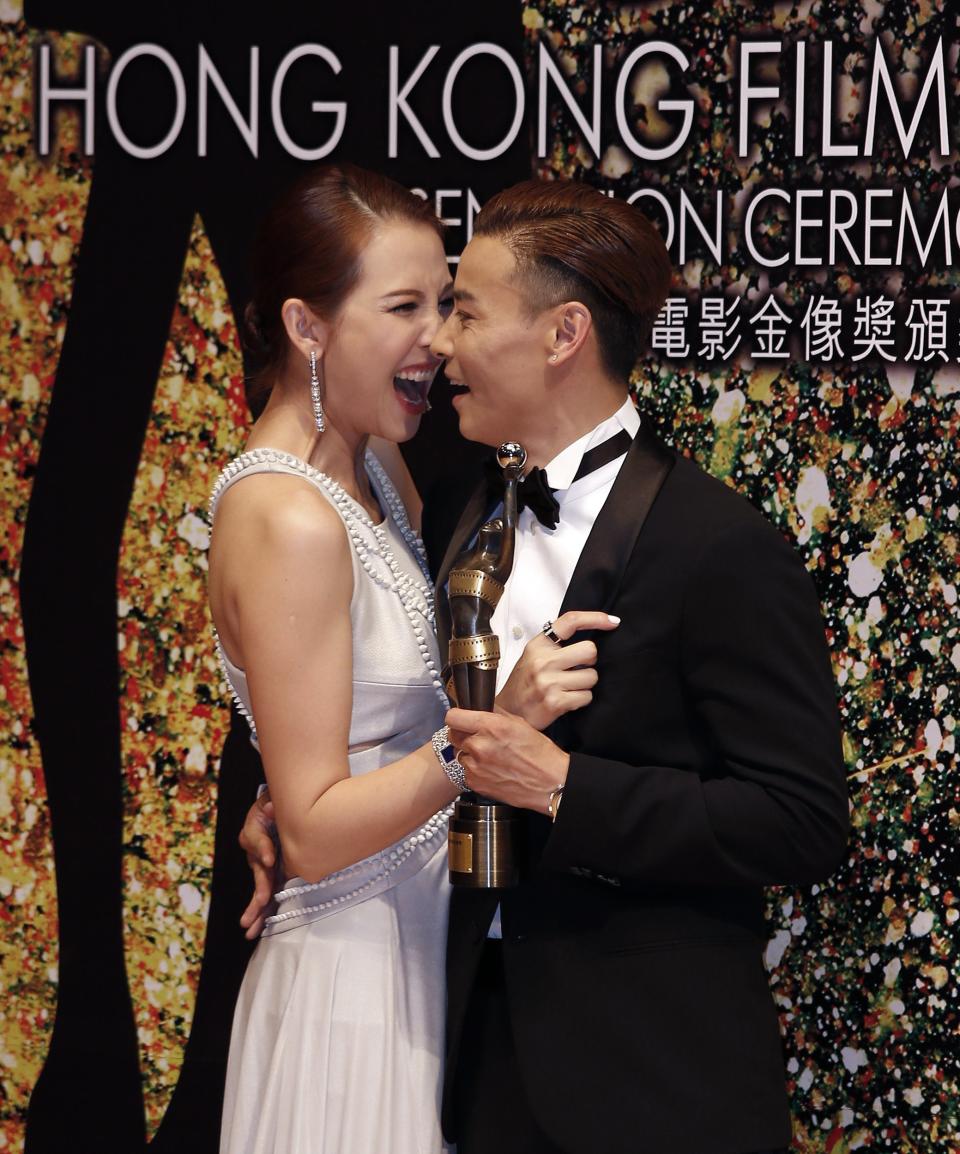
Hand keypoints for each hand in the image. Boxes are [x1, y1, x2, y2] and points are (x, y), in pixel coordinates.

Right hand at [238, 793, 279, 939]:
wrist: (275, 809)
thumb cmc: (272, 804)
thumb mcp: (270, 800)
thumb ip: (271, 804)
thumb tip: (270, 809)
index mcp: (255, 831)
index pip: (257, 839)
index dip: (263, 848)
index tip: (269, 858)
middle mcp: (255, 852)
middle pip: (258, 870)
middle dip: (260, 886)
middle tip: (261, 899)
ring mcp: (262, 866)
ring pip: (259, 888)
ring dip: (255, 908)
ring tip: (248, 926)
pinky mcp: (270, 874)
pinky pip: (266, 894)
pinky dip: (261, 911)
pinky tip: (254, 929)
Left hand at [445, 707, 569, 813]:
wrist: (550, 783)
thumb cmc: (540, 754)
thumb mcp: (519, 723)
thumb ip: (495, 714)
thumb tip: (480, 708)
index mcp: (490, 727)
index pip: (453, 717)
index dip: (457, 716)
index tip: (461, 719)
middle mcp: (479, 746)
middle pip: (453, 735)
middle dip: (463, 734)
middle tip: (479, 738)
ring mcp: (475, 767)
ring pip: (460, 754)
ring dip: (470, 753)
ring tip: (491, 756)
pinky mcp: (475, 783)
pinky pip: (466, 771)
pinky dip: (476, 770)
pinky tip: (493, 769)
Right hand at [495, 610, 618, 729]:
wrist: (506, 714)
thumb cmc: (524, 684)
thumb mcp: (533, 657)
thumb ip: (555, 646)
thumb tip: (591, 642)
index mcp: (538, 645)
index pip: (570, 621)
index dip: (595, 618)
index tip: (612, 622)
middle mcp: (542, 661)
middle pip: (590, 650)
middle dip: (589, 662)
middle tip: (578, 669)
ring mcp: (549, 682)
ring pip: (592, 677)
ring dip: (585, 684)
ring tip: (568, 688)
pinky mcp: (556, 702)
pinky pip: (586, 697)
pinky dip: (581, 700)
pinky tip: (566, 701)